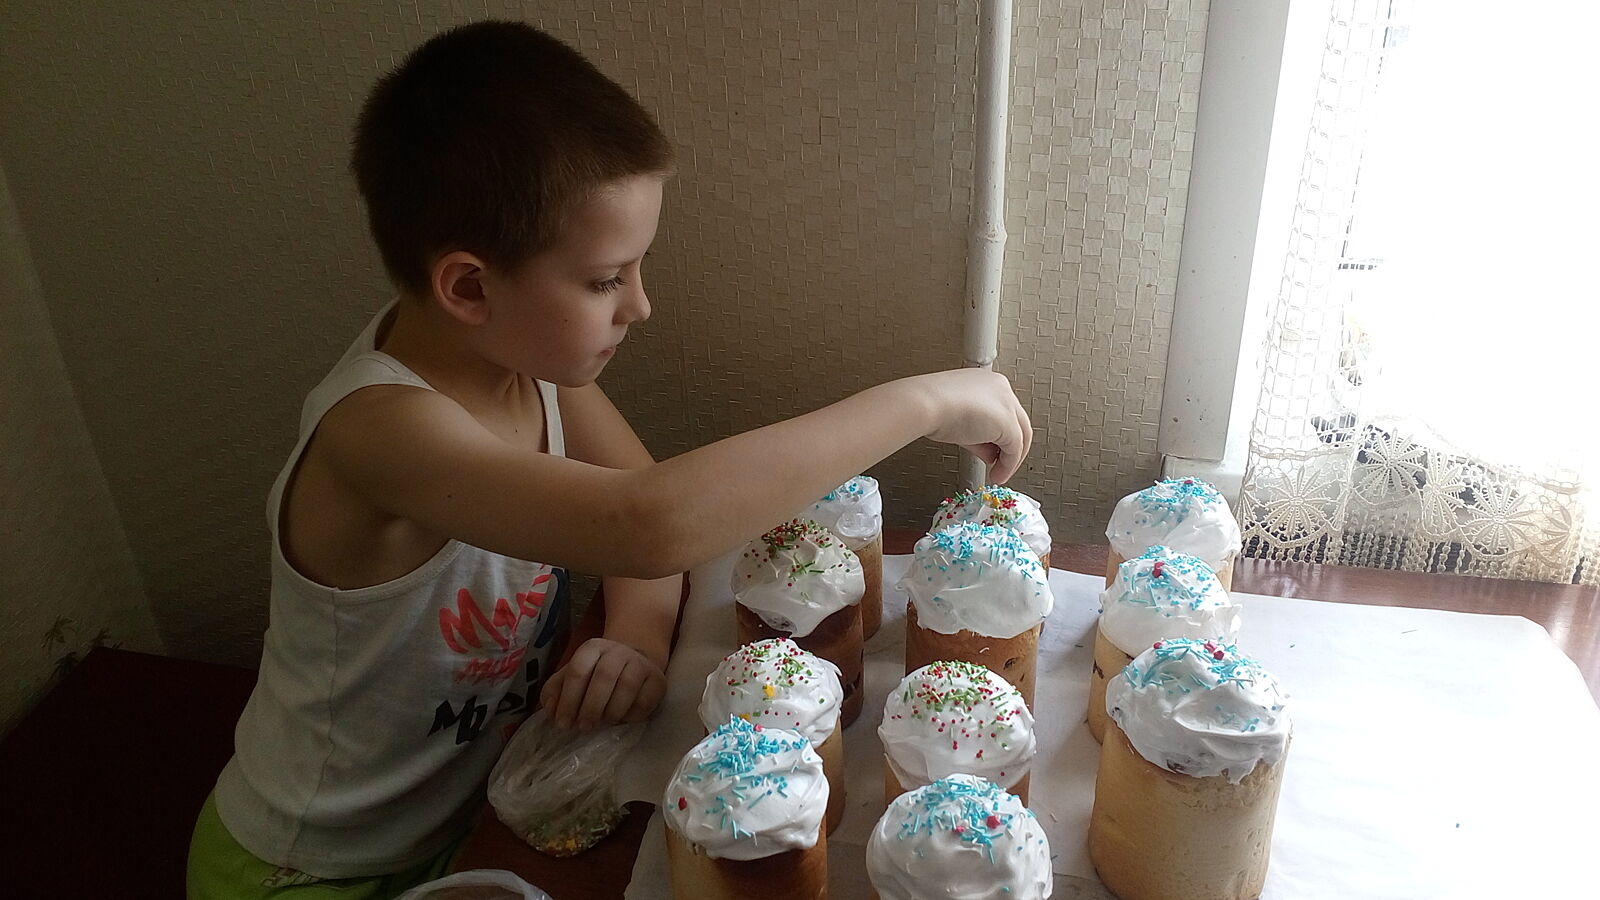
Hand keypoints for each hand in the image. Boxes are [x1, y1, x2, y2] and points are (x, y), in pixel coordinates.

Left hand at [539, 637, 666, 730]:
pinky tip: (622, 721)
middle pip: (603, 677)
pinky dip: (632, 715)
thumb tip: (550, 710)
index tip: (563, 724)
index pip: (577, 670)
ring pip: (627, 686)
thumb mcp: (573, 677)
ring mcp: (641, 663)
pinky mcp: (658, 679)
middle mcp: (618, 651)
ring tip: (602, 724)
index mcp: (592, 648)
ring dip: (611, 711)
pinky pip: (645, 699)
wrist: (634, 662)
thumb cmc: (596, 674)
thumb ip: (556, 691)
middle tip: (584, 727)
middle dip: (590, 707)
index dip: (568, 699)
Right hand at [909, 369, 1032, 482]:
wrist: (923, 404)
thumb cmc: (930, 406)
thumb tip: (988, 453)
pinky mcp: (1008, 422)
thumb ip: (977, 435)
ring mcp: (1007, 403)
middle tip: (998, 465)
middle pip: (1017, 423)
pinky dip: (1008, 465)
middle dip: (1008, 448)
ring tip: (998, 473)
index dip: (998, 436)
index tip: (990, 451)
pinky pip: (1015, 449)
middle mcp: (1001, 388)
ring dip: (1011, 459)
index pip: (1002, 412)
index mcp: (988, 382)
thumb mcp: (958, 420)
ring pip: (1020, 436)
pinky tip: (997, 474)